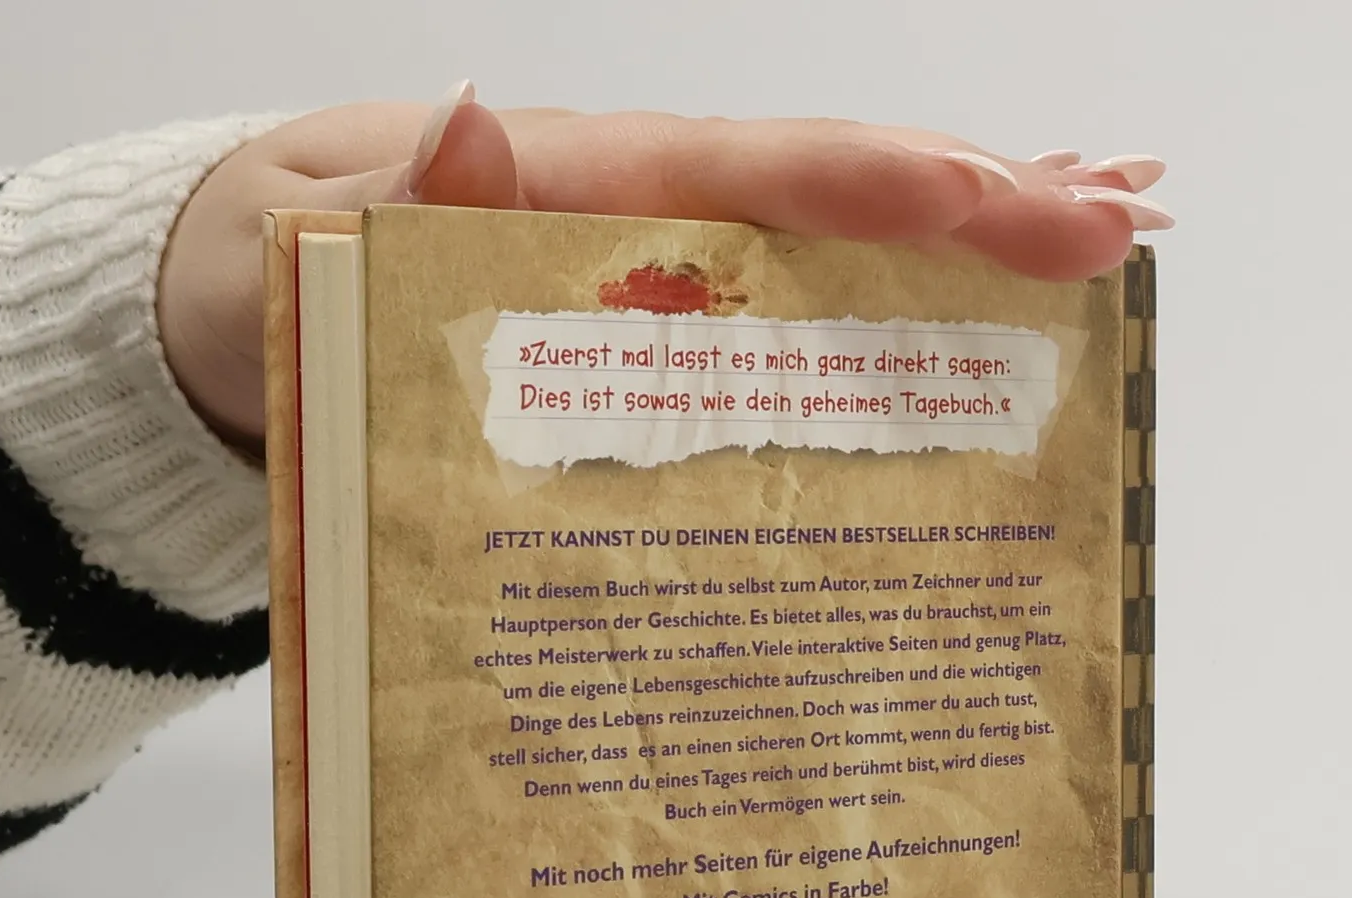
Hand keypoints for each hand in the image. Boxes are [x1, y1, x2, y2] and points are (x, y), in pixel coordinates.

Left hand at [158, 86, 1170, 449]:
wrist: (228, 311)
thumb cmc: (262, 281)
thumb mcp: (293, 245)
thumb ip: (394, 204)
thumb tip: (478, 125)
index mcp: (580, 184)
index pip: (761, 175)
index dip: (893, 189)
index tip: (1017, 205)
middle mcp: (637, 211)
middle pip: (833, 196)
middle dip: (980, 211)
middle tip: (1123, 229)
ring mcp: (646, 262)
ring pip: (827, 242)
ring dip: (963, 247)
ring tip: (1100, 246)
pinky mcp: (639, 318)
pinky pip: (772, 302)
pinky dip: (871, 301)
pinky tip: (953, 316)